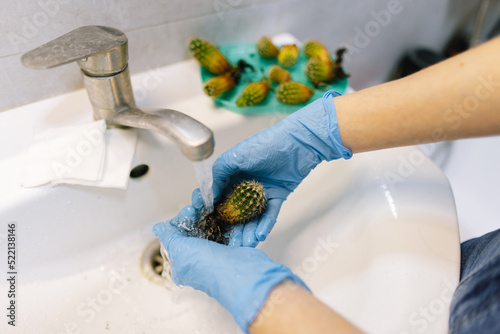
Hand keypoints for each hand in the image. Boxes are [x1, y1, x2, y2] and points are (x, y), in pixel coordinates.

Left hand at [153, 218, 307, 333]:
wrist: (239, 273)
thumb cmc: (206, 265)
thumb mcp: (179, 249)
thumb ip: (168, 236)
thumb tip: (158, 228)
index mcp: (184, 263)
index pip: (179, 237)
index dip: (182, 221)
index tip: (189, 211)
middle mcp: (201, 260)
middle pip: (196, 230)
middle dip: (197, 216)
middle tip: (200, 207)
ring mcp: (219, 254)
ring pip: (213, 229)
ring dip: (213, 217)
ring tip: (213, 207)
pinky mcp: (235, 249)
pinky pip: (230, 231)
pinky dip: (228, 222)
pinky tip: (226, 213)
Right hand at [210, 90, 351, 246]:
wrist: (299, 143)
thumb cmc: (267, 144)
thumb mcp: (236, 156)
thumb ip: (219, 173)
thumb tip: (208, 194)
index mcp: (231, 175)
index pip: (218, 197)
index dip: (212, 210)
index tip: (206, 223)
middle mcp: (244, 185)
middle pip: (234, 212)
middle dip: (231, 229)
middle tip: (228, 243)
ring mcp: (261, 193)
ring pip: (251, 217)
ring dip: (248, 231)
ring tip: (246, 244)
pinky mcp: (277, 197)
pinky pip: (270, 215)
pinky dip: (265, 225)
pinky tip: (260, 235)